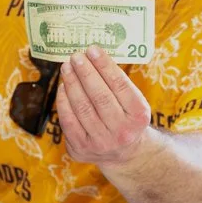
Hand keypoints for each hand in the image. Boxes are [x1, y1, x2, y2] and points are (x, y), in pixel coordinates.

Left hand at [57, 46, 151, 166]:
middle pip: (100, 96)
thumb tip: (92, 55)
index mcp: (139, 115)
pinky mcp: (82, 148)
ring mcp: (102, 142)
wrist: (125, 152)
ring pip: (82, 107)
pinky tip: (63, 87)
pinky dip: (63, 101)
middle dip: (85, 73)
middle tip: (75, 56)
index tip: (92, 49)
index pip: (120, 85)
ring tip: (66, 67)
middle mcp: (122, 131)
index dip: (104, 65)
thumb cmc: (126, 117)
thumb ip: (117, 83)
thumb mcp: (133, 102)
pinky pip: (68, 121)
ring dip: (72, 83)